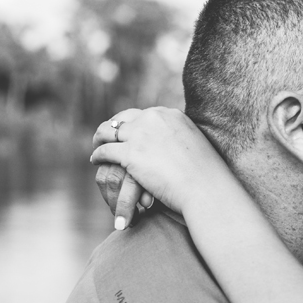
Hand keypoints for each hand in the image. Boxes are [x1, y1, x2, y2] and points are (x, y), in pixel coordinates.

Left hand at [91, 107, 232, 219]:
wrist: (205, 188)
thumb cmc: (206, 175)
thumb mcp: (195, 146)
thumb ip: (180, 139)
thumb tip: (174, 144)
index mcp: (171, 114)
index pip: (143, 115)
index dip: (131, 124)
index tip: (126, 132)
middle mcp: (153, 118)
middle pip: (123, 119)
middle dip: (114, 128)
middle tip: (106, 138)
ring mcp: (140, 134)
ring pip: (108, 132)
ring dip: (100, 139)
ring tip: (97, 147)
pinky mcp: (130, 153)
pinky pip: (105, 151)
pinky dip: (98, 156)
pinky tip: (96, 161)